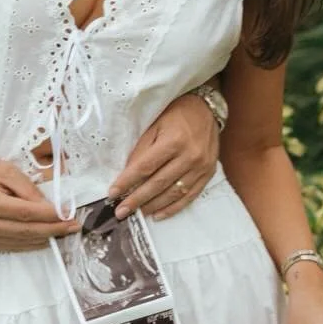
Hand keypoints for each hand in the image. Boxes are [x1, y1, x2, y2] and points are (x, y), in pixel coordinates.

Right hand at [0, 152, 77, 251]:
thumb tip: (50, 207)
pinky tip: (45, 236)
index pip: (28, 214)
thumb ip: (28, 189)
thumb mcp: (6, 170)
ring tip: (65, 231)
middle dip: (54, 229)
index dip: (51, 216)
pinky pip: (14, 246)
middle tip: (74, 226)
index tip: (69, 214)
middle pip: (27, 231)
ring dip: (46, 237)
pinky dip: (32, 242)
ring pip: (23, 242)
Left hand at [110, 93, 218, 220]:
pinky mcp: (209, 173)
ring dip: (153, 206)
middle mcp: (189, 156)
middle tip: (121, 212)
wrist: (207, 108)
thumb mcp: (155, 125)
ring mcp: (201, 167)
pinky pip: (190, 196)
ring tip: (138, 213)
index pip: (145, 167)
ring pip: (173, 193)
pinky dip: (173, 207)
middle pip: (158, 183)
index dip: (127, 182)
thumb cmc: (177, 114)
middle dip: (137, 200)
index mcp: (174, 141)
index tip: (113, 193)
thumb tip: (128, 174)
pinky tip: (159, 214)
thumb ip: (142, 150)